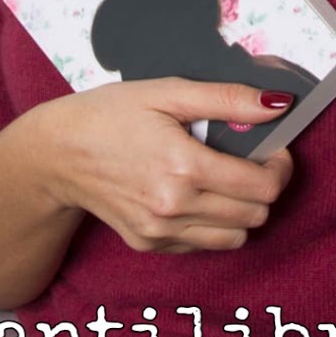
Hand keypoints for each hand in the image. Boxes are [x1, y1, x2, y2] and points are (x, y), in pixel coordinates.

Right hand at [30, 77, 293, 252]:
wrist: (56, 153)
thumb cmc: (110, 114)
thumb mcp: (168, 91)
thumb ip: (227, 99)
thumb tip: (278, 104)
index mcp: (184, 166)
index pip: (263, 187)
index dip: (280, 167)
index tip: (274, 148)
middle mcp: (174, 208)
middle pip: (255, 215)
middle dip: (264, 186)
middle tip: (252, 159)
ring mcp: (160, 232)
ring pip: (235, 237)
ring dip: (243, 210)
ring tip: (225, 178)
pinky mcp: (149, 244)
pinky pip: (204, 245)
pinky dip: (214, 224)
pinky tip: (196, 194)